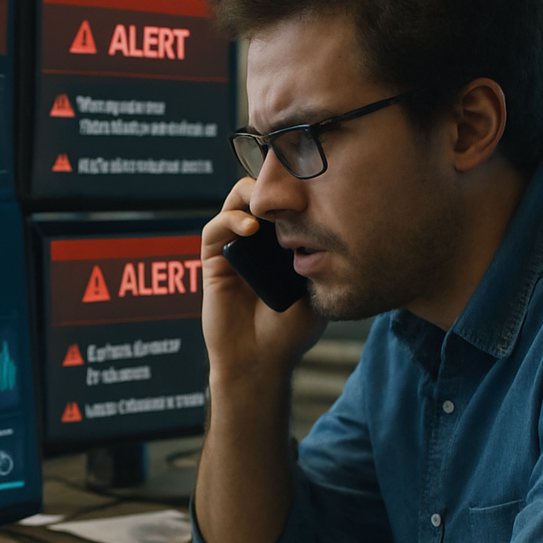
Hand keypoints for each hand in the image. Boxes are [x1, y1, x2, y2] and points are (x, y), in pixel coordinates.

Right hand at [202, 177, 325, 381]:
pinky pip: (214, 229)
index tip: (313, 182)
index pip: (286, 201)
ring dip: (252, 195)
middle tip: (290, 185)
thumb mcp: (318, 288)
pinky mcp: (213, 260)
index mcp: (283, 244)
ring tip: (268, 205)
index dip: (296, 187)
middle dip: (274, 183)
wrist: (261, 360)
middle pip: (262, 194)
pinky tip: (249, 229)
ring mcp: (235, 248)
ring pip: (236, 201)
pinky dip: (231, 220)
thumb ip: (319, 255)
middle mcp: (258, 242)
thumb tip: (330, 216)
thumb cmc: (291, 331)